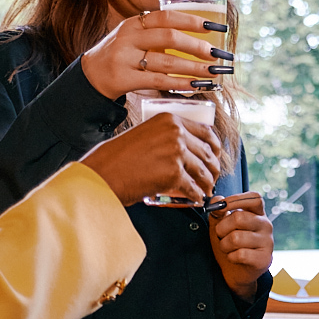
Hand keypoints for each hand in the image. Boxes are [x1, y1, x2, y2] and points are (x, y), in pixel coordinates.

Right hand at [78, 113, 223, 206]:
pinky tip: (194, 199)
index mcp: (169, 120)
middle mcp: (175, 133)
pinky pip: (193, 187)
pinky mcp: (174, 174)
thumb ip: (165, 137)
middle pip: (207, 152)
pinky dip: (196, 195)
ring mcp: (176, 152)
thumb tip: (186, 150)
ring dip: (207, 183)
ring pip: (204, 170)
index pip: (205, 131)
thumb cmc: (117, 158)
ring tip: (205, 190)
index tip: (215, 155)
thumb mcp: (144, 134)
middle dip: (212, 168)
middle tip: (211, 177)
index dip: (215, 146)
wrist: (103, 173)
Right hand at [80, 9, 235, 100]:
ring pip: (166, 62)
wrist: (90, 76)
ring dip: (193, 68)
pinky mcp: (124, 79)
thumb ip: (156, 33)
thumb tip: (197, 37)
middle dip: (196, 46)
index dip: (191, 20)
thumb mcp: (132, 36)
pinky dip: (180, 84)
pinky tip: (195, 85)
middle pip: (168, 38)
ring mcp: (124, 59)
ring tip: (211, 72)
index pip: (166, 17)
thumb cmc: (120, 55)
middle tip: (216, 54)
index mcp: (133, 23)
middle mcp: (128, 38)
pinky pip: (158, 81)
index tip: (213, 27)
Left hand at [208, 193, 273, 297]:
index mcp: (257, 213)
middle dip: (222, 228)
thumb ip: (218, 212)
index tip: (221, 207)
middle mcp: (266, 225)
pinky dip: (231, 257)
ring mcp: (268, 242)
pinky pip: (241, 254)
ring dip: (224, 245)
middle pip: (239, 217)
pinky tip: (234, 258)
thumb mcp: (220, 226)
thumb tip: (217, 199)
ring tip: (227, 248)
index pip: (254, 198)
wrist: (234, 272)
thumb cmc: (229, 245)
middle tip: (220, 236)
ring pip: (236, 238)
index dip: (236, 199)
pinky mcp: (264, 259)